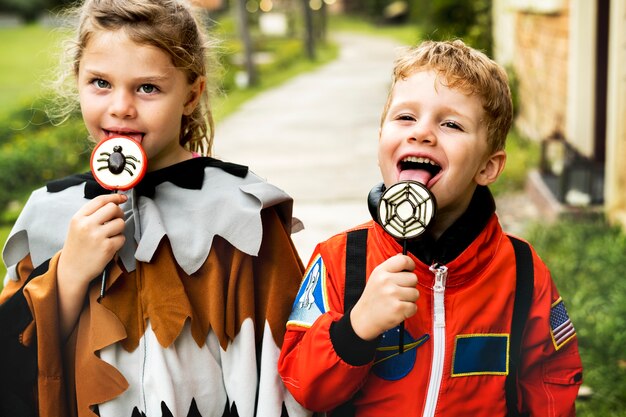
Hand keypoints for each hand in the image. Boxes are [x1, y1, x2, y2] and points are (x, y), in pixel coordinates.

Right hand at [57, 193, 126, 337]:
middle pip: (113, 209)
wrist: (72, 270)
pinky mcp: (107, 248)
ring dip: (119, 229)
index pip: (100, 200)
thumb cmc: (78, 246)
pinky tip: (109, 247)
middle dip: (119, 213)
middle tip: (116, 220)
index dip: (115, 197)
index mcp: (78, 218)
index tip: (122, 198)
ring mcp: (97, 237)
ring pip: (120, 223)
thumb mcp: (78, 226)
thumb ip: (93, 213)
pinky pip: (122, 238)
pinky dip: (119, 242)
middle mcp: (87, 225)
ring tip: (110, 236)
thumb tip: (116, 201)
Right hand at [350, 254, 418, 340]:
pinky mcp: (398, 308)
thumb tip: (401, 256)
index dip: (410, 265)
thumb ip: (390, 267)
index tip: (410, 270)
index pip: (403, 260)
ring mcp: (392, 295)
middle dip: (409, 286)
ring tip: (397, 301)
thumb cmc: (372, 298)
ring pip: (416, 293)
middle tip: (399, 291)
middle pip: (413, 278)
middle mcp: (386, 281)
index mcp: (381, 271)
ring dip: (410, 299)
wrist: (364, 318)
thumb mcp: (376, 278)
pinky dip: (409, 310)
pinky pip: (414, 307)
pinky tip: (398, 309)